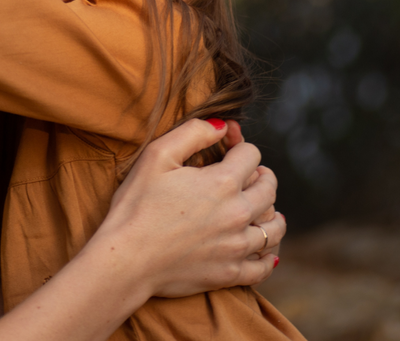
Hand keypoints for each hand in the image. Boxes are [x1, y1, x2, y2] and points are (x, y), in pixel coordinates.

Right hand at [91, 119, 284, 297]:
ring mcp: (236, 246)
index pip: (251, 155)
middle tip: (252, 176)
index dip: (240, 145)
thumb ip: (193, 133)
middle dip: (262, 176)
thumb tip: (222, 126)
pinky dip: (267, 256)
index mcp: (222, 183)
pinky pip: (263, 265)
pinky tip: (263, 250)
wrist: (126, 259)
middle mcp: (237, 213)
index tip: (229, 146)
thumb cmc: (136, 206)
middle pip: (268, 189)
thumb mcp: (156, 156)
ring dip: (272, 214)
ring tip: (265, 211)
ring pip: (273, 228)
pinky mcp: (230, 273)